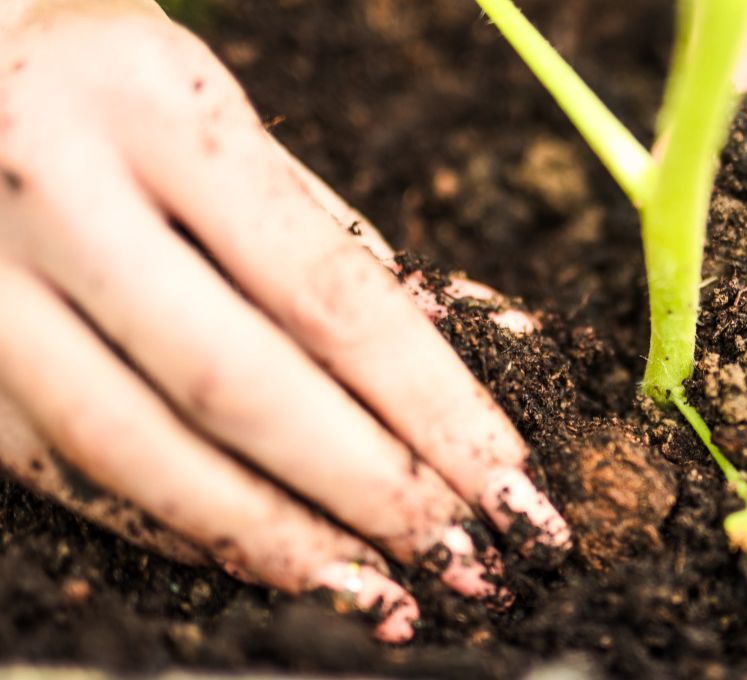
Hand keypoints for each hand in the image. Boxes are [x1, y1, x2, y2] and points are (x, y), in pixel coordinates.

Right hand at [0, 1, 567, 641]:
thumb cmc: (128, 100)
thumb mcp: (238, 130)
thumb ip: (338, 244)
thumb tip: (475, 350)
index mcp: (159, 109)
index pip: (330, 293)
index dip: (434, 408)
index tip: (510, 484)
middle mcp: (54, 189)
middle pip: (241, 387)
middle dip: (372, 493)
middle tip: (466, 560)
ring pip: (141, 452)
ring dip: (279, 544)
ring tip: (383, 597)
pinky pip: (72, 472)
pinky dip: (183, 530)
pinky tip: (270, 562)